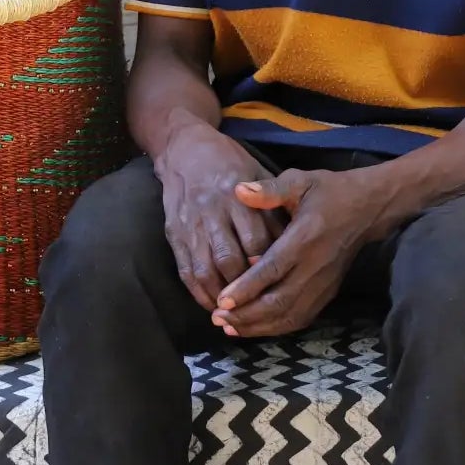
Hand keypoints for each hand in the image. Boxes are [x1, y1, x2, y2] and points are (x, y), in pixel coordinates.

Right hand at [154, 121, 287, 309]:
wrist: (184, 148)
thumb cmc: (229, 162)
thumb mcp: (257, 172)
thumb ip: (271, 205)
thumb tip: (289, 240)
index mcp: (236, 196)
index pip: (255, 239)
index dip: (267, 265)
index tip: (279, 283)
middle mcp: (212, 212)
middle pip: (229, 259)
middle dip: (245, 287)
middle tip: (261, 306)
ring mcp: (190, 225)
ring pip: (206, 270)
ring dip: (221, 297)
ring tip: (237, 315)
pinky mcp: (175, 234)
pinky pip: (186, 270)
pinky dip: (199, 292)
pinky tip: (212, 305)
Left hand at [210, 168, 382, 338]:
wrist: (368, 208)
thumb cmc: (329, 192)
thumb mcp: (300, 181)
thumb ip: (269, 189)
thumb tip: (238, 190)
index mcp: (305, 238)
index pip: (273, 269)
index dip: (247, 288)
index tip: (222, 300)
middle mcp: (315, 266)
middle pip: (279, 301)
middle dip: (246, 314)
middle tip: (217, 317)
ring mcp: (324, 284)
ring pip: (290, 316)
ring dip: (259, 326)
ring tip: (229, 326)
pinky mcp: (328, 293)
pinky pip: (301, 318)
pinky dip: (276, 327)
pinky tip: (254, 327)